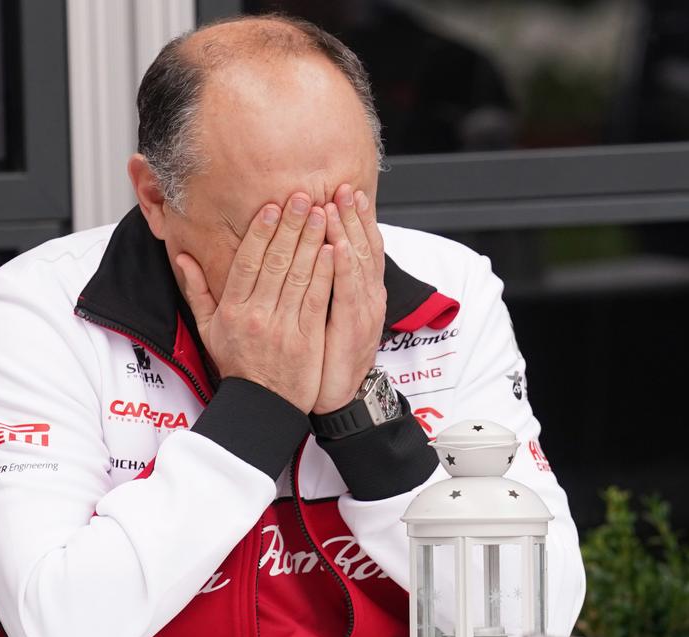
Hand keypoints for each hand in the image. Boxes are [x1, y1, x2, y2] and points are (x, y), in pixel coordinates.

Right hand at [176, 194, 335, 412]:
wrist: (262, 405)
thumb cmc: (238, 365)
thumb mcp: (208, 330)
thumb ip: (197, 291)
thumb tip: (183, 258)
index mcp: (232, 310)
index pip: (247, 262)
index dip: (261, 232)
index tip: (272, 207)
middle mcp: (256, 316)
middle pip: (275, 262)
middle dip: (291, 226)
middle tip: (304, 197)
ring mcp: (283, 328)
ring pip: (299, 276)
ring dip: (312, 241)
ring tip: (323, 214)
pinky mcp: (307, 339)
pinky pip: (316, 300)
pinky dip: (325, 273)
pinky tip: (333, 250)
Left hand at [312, 184, 386, 413]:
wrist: (339, 397)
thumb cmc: (330, 358)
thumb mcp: (334, 318)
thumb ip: (329, 287)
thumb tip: (321, 257)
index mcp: (361, 292)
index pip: (360, 247)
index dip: (354, 219)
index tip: (344, 193)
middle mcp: (367, 297)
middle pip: (362, 247)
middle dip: (352, 216)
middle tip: (343, 187)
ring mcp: (363, 311)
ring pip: (357, 263)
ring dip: (348, 232)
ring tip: (337, 205)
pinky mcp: (353, 327)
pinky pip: (348, 292)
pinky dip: (344, 268)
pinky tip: (338, 246)